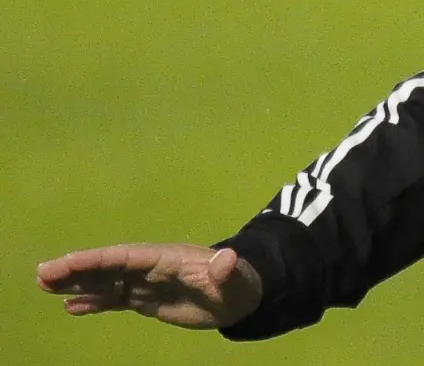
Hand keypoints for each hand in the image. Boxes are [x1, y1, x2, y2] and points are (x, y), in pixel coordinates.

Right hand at [36, 243, 262, 329]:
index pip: (126, 257)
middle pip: (108, 266)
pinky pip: (115, 299)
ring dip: (77, 283)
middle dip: (77, 269)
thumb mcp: (234, 280)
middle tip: (42, 274)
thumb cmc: (238, 285)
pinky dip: (93, 302)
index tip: (68, 262)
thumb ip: (225, 271)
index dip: (97, 259)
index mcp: (166, 259)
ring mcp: (146, 283)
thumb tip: (227, 259)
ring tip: (44, 285)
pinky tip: (70, 307)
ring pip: (106, 281)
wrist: (241, 296)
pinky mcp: (147, 299)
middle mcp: (151, 268)